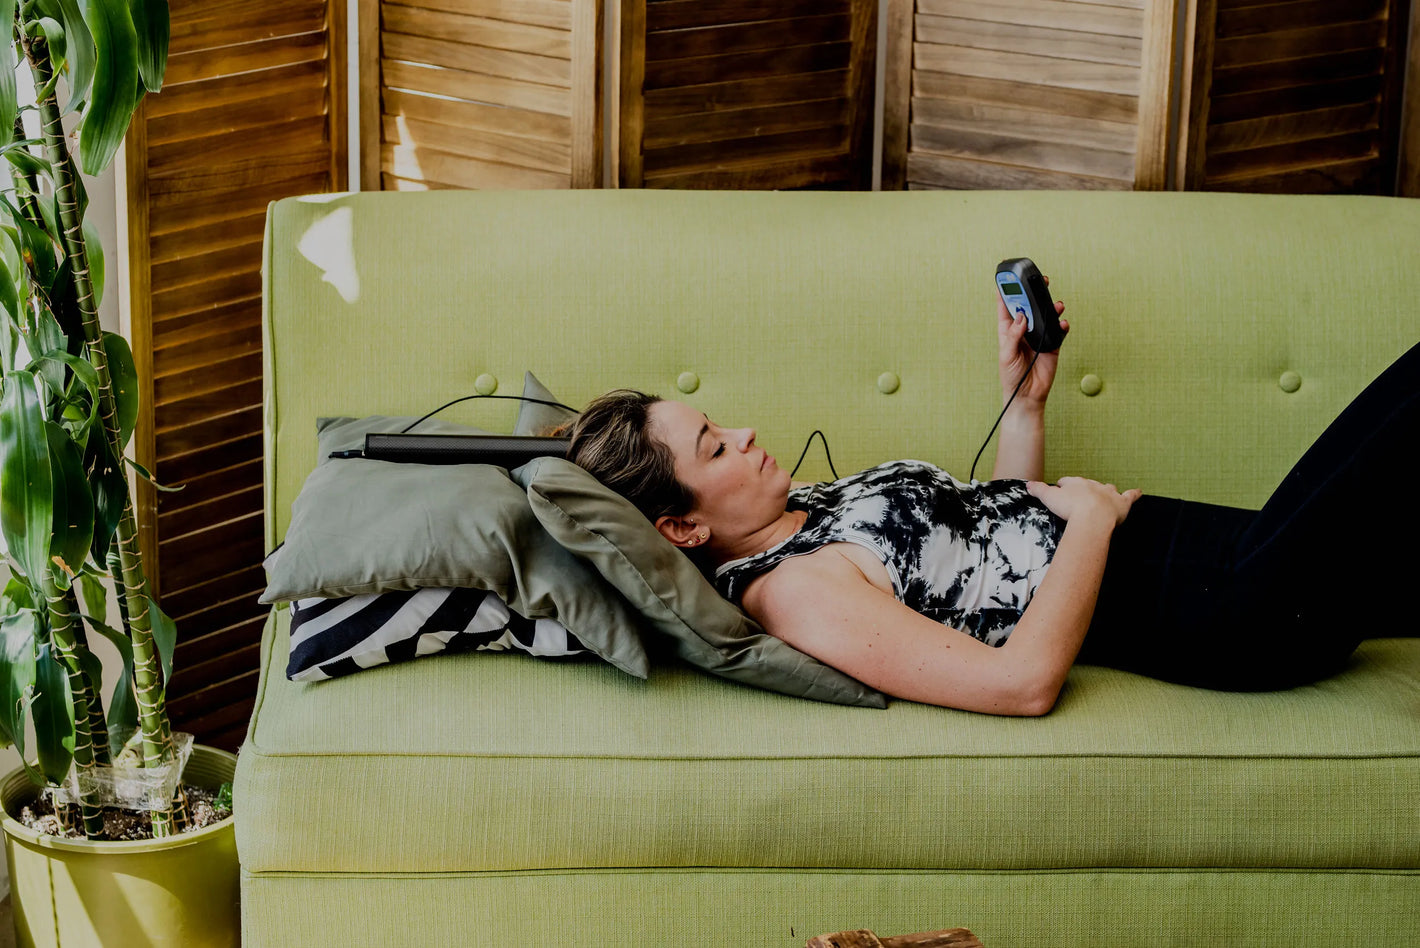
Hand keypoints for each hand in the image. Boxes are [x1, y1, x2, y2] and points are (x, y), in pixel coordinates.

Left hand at [997, 275, 1067, 407]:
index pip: (1006, 306)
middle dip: (1032, 292)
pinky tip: (1062, 323)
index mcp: (1008, 329)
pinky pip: (1059, 330)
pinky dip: (1061, 325)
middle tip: (1037, 281)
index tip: (1006, 276)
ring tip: (1055, 302)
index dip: (1005, 290)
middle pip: (1028, 305)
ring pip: (1045, 314)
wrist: (1027, 395)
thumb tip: (1022, 316)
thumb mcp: (1006, 355)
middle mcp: (1024, 329)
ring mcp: (1039, 335)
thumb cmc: (1011, 376)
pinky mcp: (1052, 343)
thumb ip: (1013, 335)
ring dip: (1050, 306)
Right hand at [1027, 476, 1139, 527]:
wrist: (1093, 517)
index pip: (1068, 481)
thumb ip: (1038, 490)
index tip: (1060, 489)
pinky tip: (1139, 491)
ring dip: (1106, 490)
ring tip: (1104, 493)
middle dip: (1084, 489)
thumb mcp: (1049, 498)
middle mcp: (1093, 485)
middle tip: (1079, 498)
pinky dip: (1135, 493)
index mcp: (1076, 483)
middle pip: (1088, 484)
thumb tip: (1028, 484)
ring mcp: (1109, 493)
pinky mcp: (1122, 503)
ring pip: (1108, 488)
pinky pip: (1130, 496)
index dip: (1063, 486)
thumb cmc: (1071, 508)